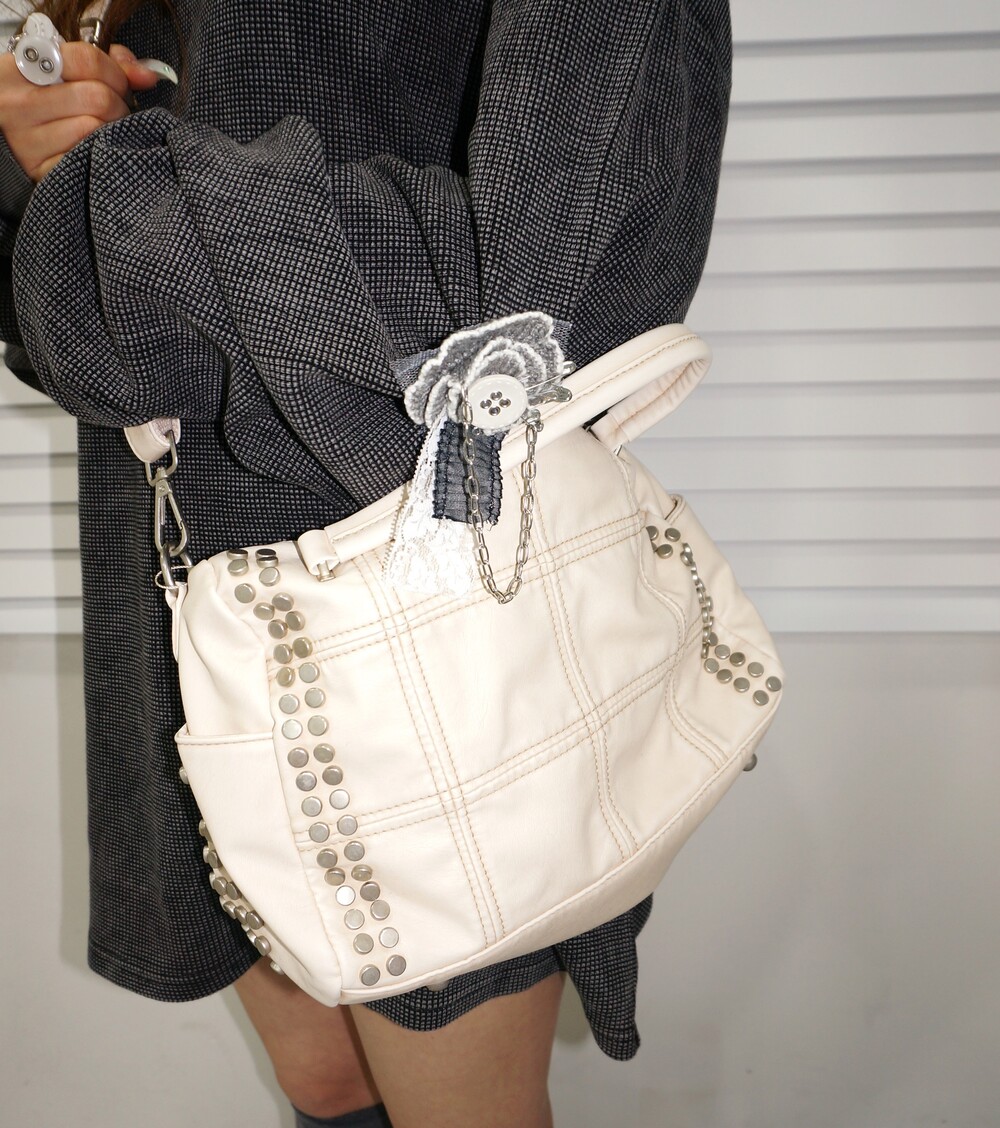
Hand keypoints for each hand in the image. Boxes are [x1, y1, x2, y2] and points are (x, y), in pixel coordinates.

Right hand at [0, 42, 167, 181]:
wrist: (25, 133)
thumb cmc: (53, 97)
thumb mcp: (71, 70)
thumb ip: (111, 64)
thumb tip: (147, 76)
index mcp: (22, 67)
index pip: (85, 60)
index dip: (115, 73)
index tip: (120, 84)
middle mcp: (18, 102)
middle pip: (97, 98)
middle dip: (118, 105)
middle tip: (114, 112)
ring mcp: (26, 140)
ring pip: (94, 129)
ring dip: (112, 131)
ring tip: (104, 129)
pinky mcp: (40, 170)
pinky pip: (88, 158)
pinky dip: (100, 153)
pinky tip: (96, 149)